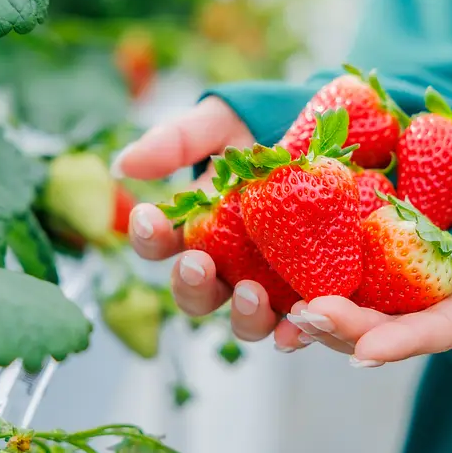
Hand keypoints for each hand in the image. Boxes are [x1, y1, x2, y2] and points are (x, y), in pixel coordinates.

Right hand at [116, 97, 295, 342]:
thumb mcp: (221, 124)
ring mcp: (269, 285)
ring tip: (251, 294)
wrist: (329, 134)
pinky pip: (301, 322)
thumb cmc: (264, 132)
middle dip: (191, 284)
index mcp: (196, 231)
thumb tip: (123, 164)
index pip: (159, 244)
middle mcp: (228, 266)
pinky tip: (302, 319)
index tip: (147, 218)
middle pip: (196, 293)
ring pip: (245, 319)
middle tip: (198, 264)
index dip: (148, 236)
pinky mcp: (310, 293)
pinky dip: (297, 328)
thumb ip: (176, 141)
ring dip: (243, 314)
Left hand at [271, 223, 451, 365]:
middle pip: (383, 326)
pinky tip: (276, 262)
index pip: (438, 332)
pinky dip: (310, 268)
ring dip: (316, 310)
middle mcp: (432, 304)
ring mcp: (403, 281)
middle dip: (343, 329)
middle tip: (304, 316)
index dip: (403, 343)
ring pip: (355, 304)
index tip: (366, 353)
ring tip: (277, 304)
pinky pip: (343, 265)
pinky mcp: (381, 252)